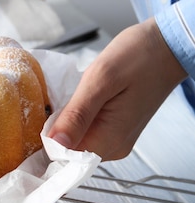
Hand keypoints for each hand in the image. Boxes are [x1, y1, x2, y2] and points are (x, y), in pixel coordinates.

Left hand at [47, 18, 186, 159]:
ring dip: (65, 119)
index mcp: (110, 140)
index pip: (64, 156)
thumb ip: (77, 113)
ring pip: (76, 138)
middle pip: (68, 149)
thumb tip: (54, 142)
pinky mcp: (115, 128)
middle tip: (52, 98)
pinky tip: (78, 96)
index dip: (45, 137)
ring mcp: (115, 139)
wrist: (166, 46)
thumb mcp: (101, 79)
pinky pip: (87, 128)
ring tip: (68, 93)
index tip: (37, 115)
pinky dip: (77, 115)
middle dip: (54, 126)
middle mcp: (113, 147)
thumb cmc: (138, 56)